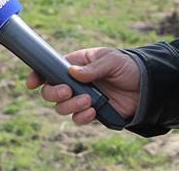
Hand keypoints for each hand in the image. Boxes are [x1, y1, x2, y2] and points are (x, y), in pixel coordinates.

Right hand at [26, 47, 140, 124]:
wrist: (146, 87)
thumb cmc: (127, 66)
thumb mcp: (111, 59)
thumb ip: (92, 67)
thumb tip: (72, 73)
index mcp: (75, 64)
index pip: (50, 69)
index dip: (37, 76)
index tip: (32, 83)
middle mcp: (75, 82)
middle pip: (50, 92)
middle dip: (54, 93)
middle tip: (67, 92)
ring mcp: (82, 98)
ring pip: (61, 107)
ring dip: (70, 106)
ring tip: (88, 101)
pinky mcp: (92, 112)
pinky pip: (77, 119)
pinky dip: (81, 117)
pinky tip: (93, 111)